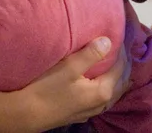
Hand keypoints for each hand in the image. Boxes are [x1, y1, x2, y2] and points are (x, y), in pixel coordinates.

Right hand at [9, 36, 129, 130]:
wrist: (28, 113)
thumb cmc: (47, 88)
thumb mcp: (68, 67)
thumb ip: (90, 55)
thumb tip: (108, 41)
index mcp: (103, 90)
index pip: (120, 68)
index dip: (121, 52)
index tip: (118, 36)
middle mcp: (103, 103)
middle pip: (121, 82)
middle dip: (123, 64)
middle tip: (121, 48)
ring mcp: (93, 110)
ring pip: (114, 92)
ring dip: (117, 77)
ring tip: (117, 65)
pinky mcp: (83, 113)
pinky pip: (105, 98)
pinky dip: (109, 87)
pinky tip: (103, 84)